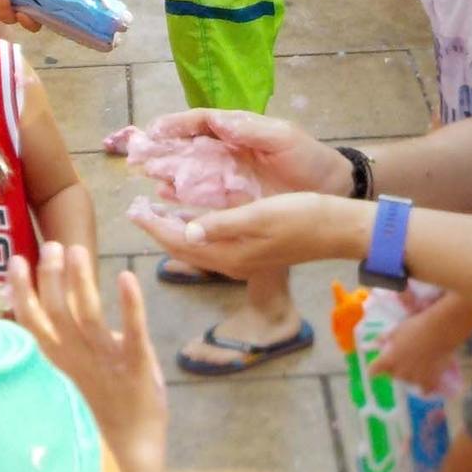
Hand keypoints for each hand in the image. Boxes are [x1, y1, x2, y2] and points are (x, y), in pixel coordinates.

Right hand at [11, 243, 168, 471]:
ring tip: (76, 250)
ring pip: (87, 315)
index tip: (16, 260)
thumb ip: (64, 343)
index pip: (32, 321)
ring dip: (80, 281)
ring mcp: (106, 360)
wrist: (132, 449)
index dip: (21, 290)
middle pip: (56, 311)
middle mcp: (77, 357)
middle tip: (53, 245)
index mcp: (59, 359)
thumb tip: (58, 307)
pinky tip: (126, 277)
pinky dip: (129, 303)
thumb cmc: (101, 408)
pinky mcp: (137, 364)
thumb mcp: (73, 374)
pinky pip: (133, 330)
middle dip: (51, 276)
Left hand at [129, 190, 356, 277]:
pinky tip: (191, 217)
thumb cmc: (302, 216)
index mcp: (230, 255)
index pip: (181, 242)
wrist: (337, 230)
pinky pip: (211, 244)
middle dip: (159, 230)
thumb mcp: (260, 215)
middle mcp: (232, 263)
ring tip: (155, 212)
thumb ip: (222, 224)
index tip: (133, 209)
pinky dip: (194, 230)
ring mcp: (242, 260)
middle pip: (184, 248)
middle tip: (137, 209)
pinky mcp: (252, 252)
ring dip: (174, 230)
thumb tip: (186, 230)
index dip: (155, 226)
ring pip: (196, 247)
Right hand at [144, 108, 352, 195]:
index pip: (201, 122)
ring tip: (148, 176)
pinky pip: (201, 198)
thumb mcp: (282, 137)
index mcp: (238, 131)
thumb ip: (248, 128)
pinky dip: (182, 196)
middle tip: (138, 153)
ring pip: (190, 173)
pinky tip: (165, 197)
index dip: (177, 124)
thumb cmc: (308, 157)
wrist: (330, 188)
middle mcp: (227, 152)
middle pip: (188, 148)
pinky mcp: (231, 201)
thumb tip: (216, 119)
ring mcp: (227, 177)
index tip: (155, 129)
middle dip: (163, 149)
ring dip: (168, 173)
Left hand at [372, 301, 469, 391]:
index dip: (374, 370)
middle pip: (393, 375)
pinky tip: (429, 380)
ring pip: (409, 380)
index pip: (373, 371)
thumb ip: (385, 338)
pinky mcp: (429, 381)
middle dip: (396, 368)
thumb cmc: (416, 327)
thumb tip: (376, 341)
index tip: (375, 370)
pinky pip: (424, 389)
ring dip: (411, 375)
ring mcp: (414, 378)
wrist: (440, 331)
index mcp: (388, 359)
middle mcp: (399, 372)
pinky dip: (426, 386)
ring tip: (420, 364)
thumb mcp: (397, 330)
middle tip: (405, 357)